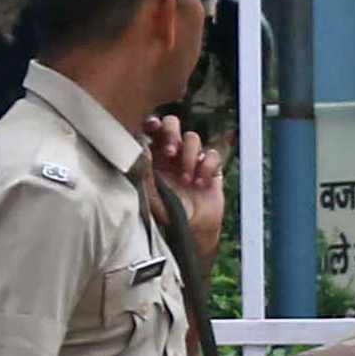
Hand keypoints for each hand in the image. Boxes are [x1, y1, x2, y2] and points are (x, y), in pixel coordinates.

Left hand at [145, 115, 226, 237]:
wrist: (193, 231)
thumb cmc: (168, 216)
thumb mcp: (151, 196)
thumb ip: (145, 171)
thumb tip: (142, 145)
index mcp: (153, 157)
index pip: (151, 131)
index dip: (153, 123)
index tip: (153, 127)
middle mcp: (172, 154)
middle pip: (173, 125)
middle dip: (172, 134)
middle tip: (171, 153)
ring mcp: (192, 159)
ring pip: (192, 138)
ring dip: (189, 156)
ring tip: (187, 180)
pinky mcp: (211, 167)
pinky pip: (212, 154)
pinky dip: (208, 167)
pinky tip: (201, 183)